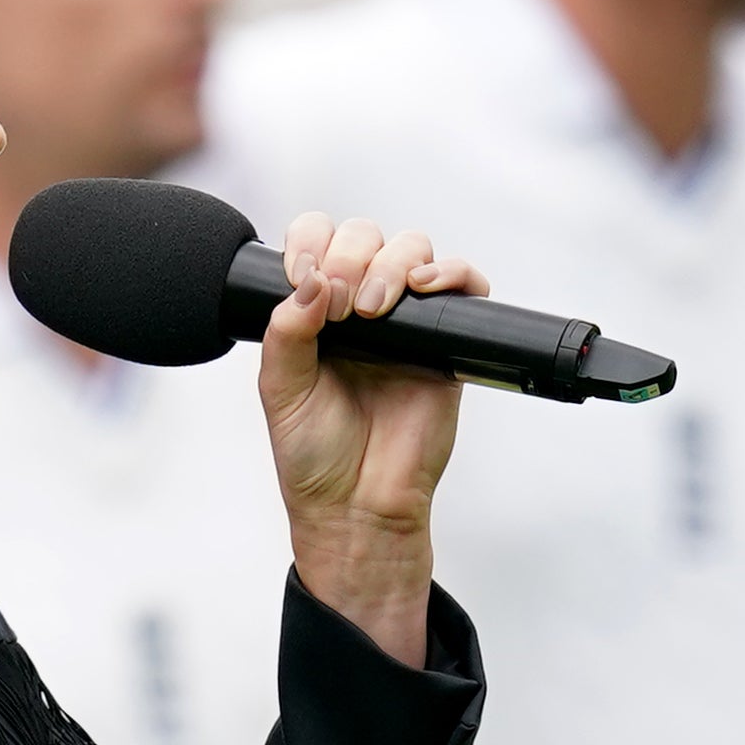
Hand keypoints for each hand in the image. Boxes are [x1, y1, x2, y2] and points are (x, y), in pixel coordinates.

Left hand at [257, 215, 469, 668]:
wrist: (357, 506)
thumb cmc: (315, 457)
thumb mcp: (280, 391)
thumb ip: (286, 333)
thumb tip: (309, 282)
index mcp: (314, 311)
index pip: (315, 243)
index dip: (310, 243)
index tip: (301, 275)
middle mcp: (360, 308)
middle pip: (365, 237)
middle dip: (349, 256)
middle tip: (339, 304)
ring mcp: (406, 322)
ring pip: (412, 250)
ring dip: (392, 263)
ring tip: (372, 307)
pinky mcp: (447, 342)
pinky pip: (463, 285)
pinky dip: (451, 273)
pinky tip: (424, 289)